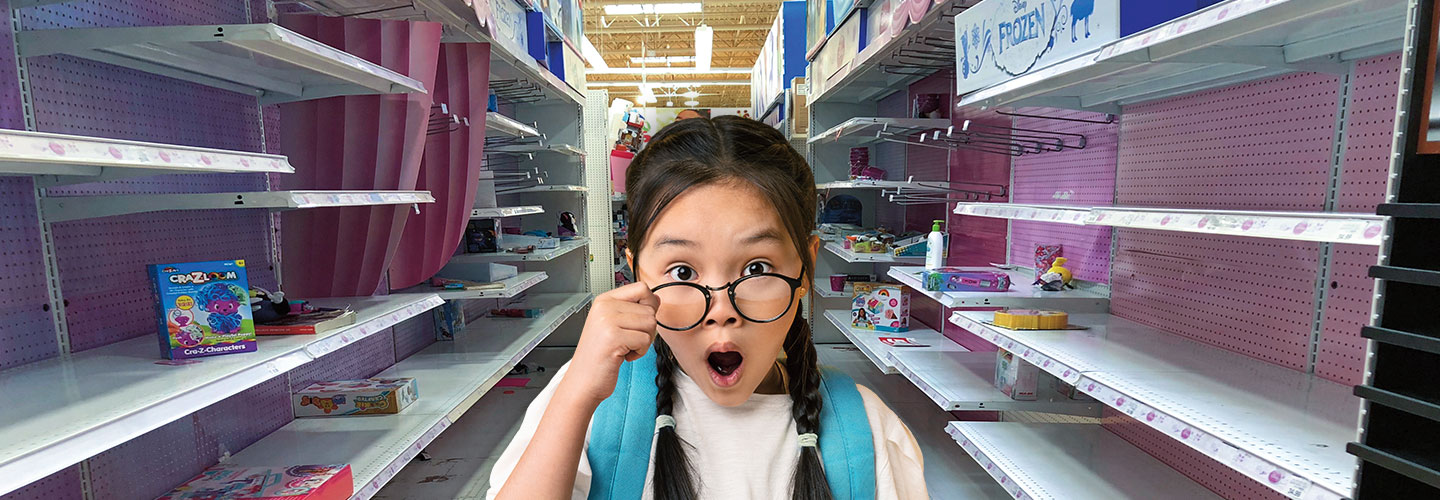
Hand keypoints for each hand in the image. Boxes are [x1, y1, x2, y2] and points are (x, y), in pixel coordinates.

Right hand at [558, 282, 659, 408]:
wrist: (583, 381)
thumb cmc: (599, 356)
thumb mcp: (613, 325)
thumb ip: (633, 309)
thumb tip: (656, 299)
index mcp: (604, 300)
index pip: (641, 288)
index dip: (649, 305)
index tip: (638, 321)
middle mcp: (604, 307)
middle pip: (649, 309)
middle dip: (646, 329)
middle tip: (628, 341)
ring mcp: (607, 321)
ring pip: (650, 324)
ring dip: (643, 341)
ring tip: (624, 347)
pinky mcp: (613, 337)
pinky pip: (645, 340)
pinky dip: (639, 352)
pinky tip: (622, 355)